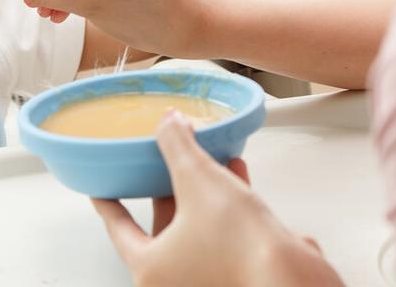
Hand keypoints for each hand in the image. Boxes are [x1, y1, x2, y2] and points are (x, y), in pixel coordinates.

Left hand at [93, 112, 342, 286]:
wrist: (294, 279)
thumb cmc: (243, 249)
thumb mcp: (199, 179)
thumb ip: (177, 146)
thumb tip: (168, 124)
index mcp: (150, 268)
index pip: (119, 228)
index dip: (110, 202)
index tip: (102, 189)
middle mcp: (174, 282)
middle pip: (161, 225)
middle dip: (168, 187)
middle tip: (163, 161)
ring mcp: (208, 280)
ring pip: (197, 228)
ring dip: (203, 191)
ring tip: (207, 159)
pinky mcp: (239, 275)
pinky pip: (225, 235)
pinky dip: (228, 205)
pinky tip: (237, 174)